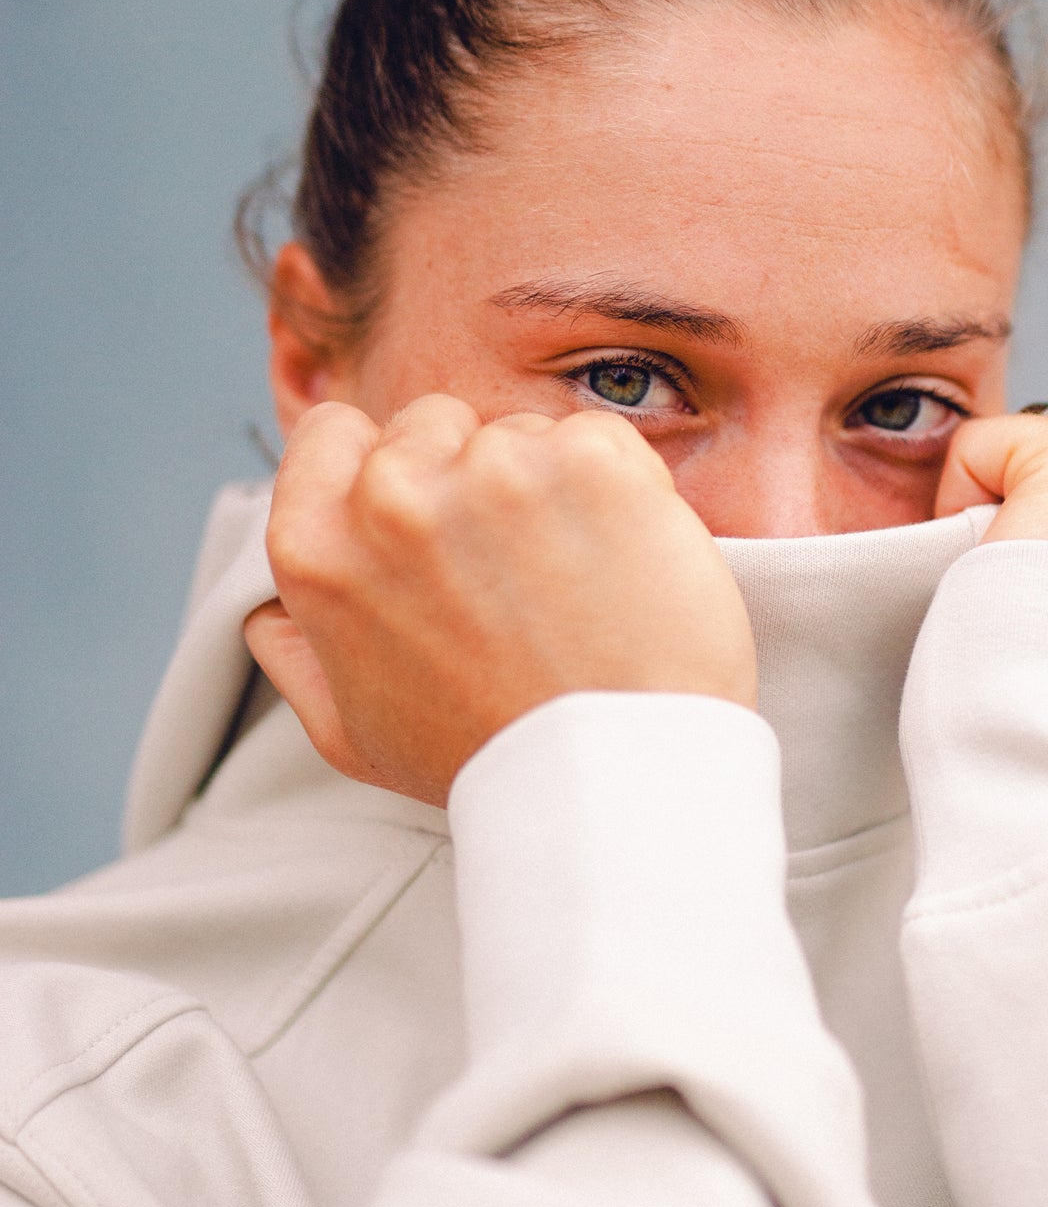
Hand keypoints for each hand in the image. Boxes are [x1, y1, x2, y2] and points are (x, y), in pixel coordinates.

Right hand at [244, 396, 756, 805]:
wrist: (615, 781)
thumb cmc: (489, 763)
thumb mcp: (351, 733)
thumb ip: (296, 655)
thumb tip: (268, 608)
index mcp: (318, 549)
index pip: (333, 434)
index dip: (384, 468)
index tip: (431, 517)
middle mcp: (393, 497)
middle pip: (432, 425)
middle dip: (471, 479)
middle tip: (515, 573)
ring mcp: (495, 470)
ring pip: (520, 433)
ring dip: (549, 488)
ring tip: (574, 586)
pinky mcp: (591, 461)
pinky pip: (599, 440)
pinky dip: (620, 490)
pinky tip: (621, 566)